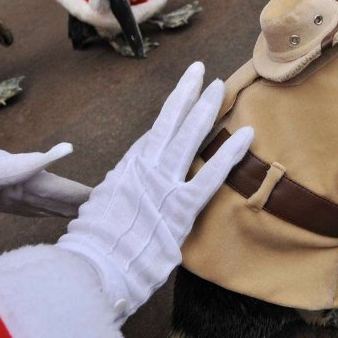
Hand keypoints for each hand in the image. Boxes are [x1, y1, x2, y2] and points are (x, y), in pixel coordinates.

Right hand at [57, 62, 253, 321]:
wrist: (93, 266)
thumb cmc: (91, 248)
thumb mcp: (97, 213)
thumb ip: (112, 201)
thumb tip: (113, 201)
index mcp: (125, 170)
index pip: (151, 138)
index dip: (168, 118)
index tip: (181, 101)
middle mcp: (144, 169)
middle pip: (168, 121)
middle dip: (186, 94)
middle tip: (199, 72)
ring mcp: (164, 184)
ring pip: (188, 135)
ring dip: (205, 108)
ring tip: (219, 86)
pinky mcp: (181, 206)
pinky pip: (211, 175)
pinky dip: (229, 153)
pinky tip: (246, 134)